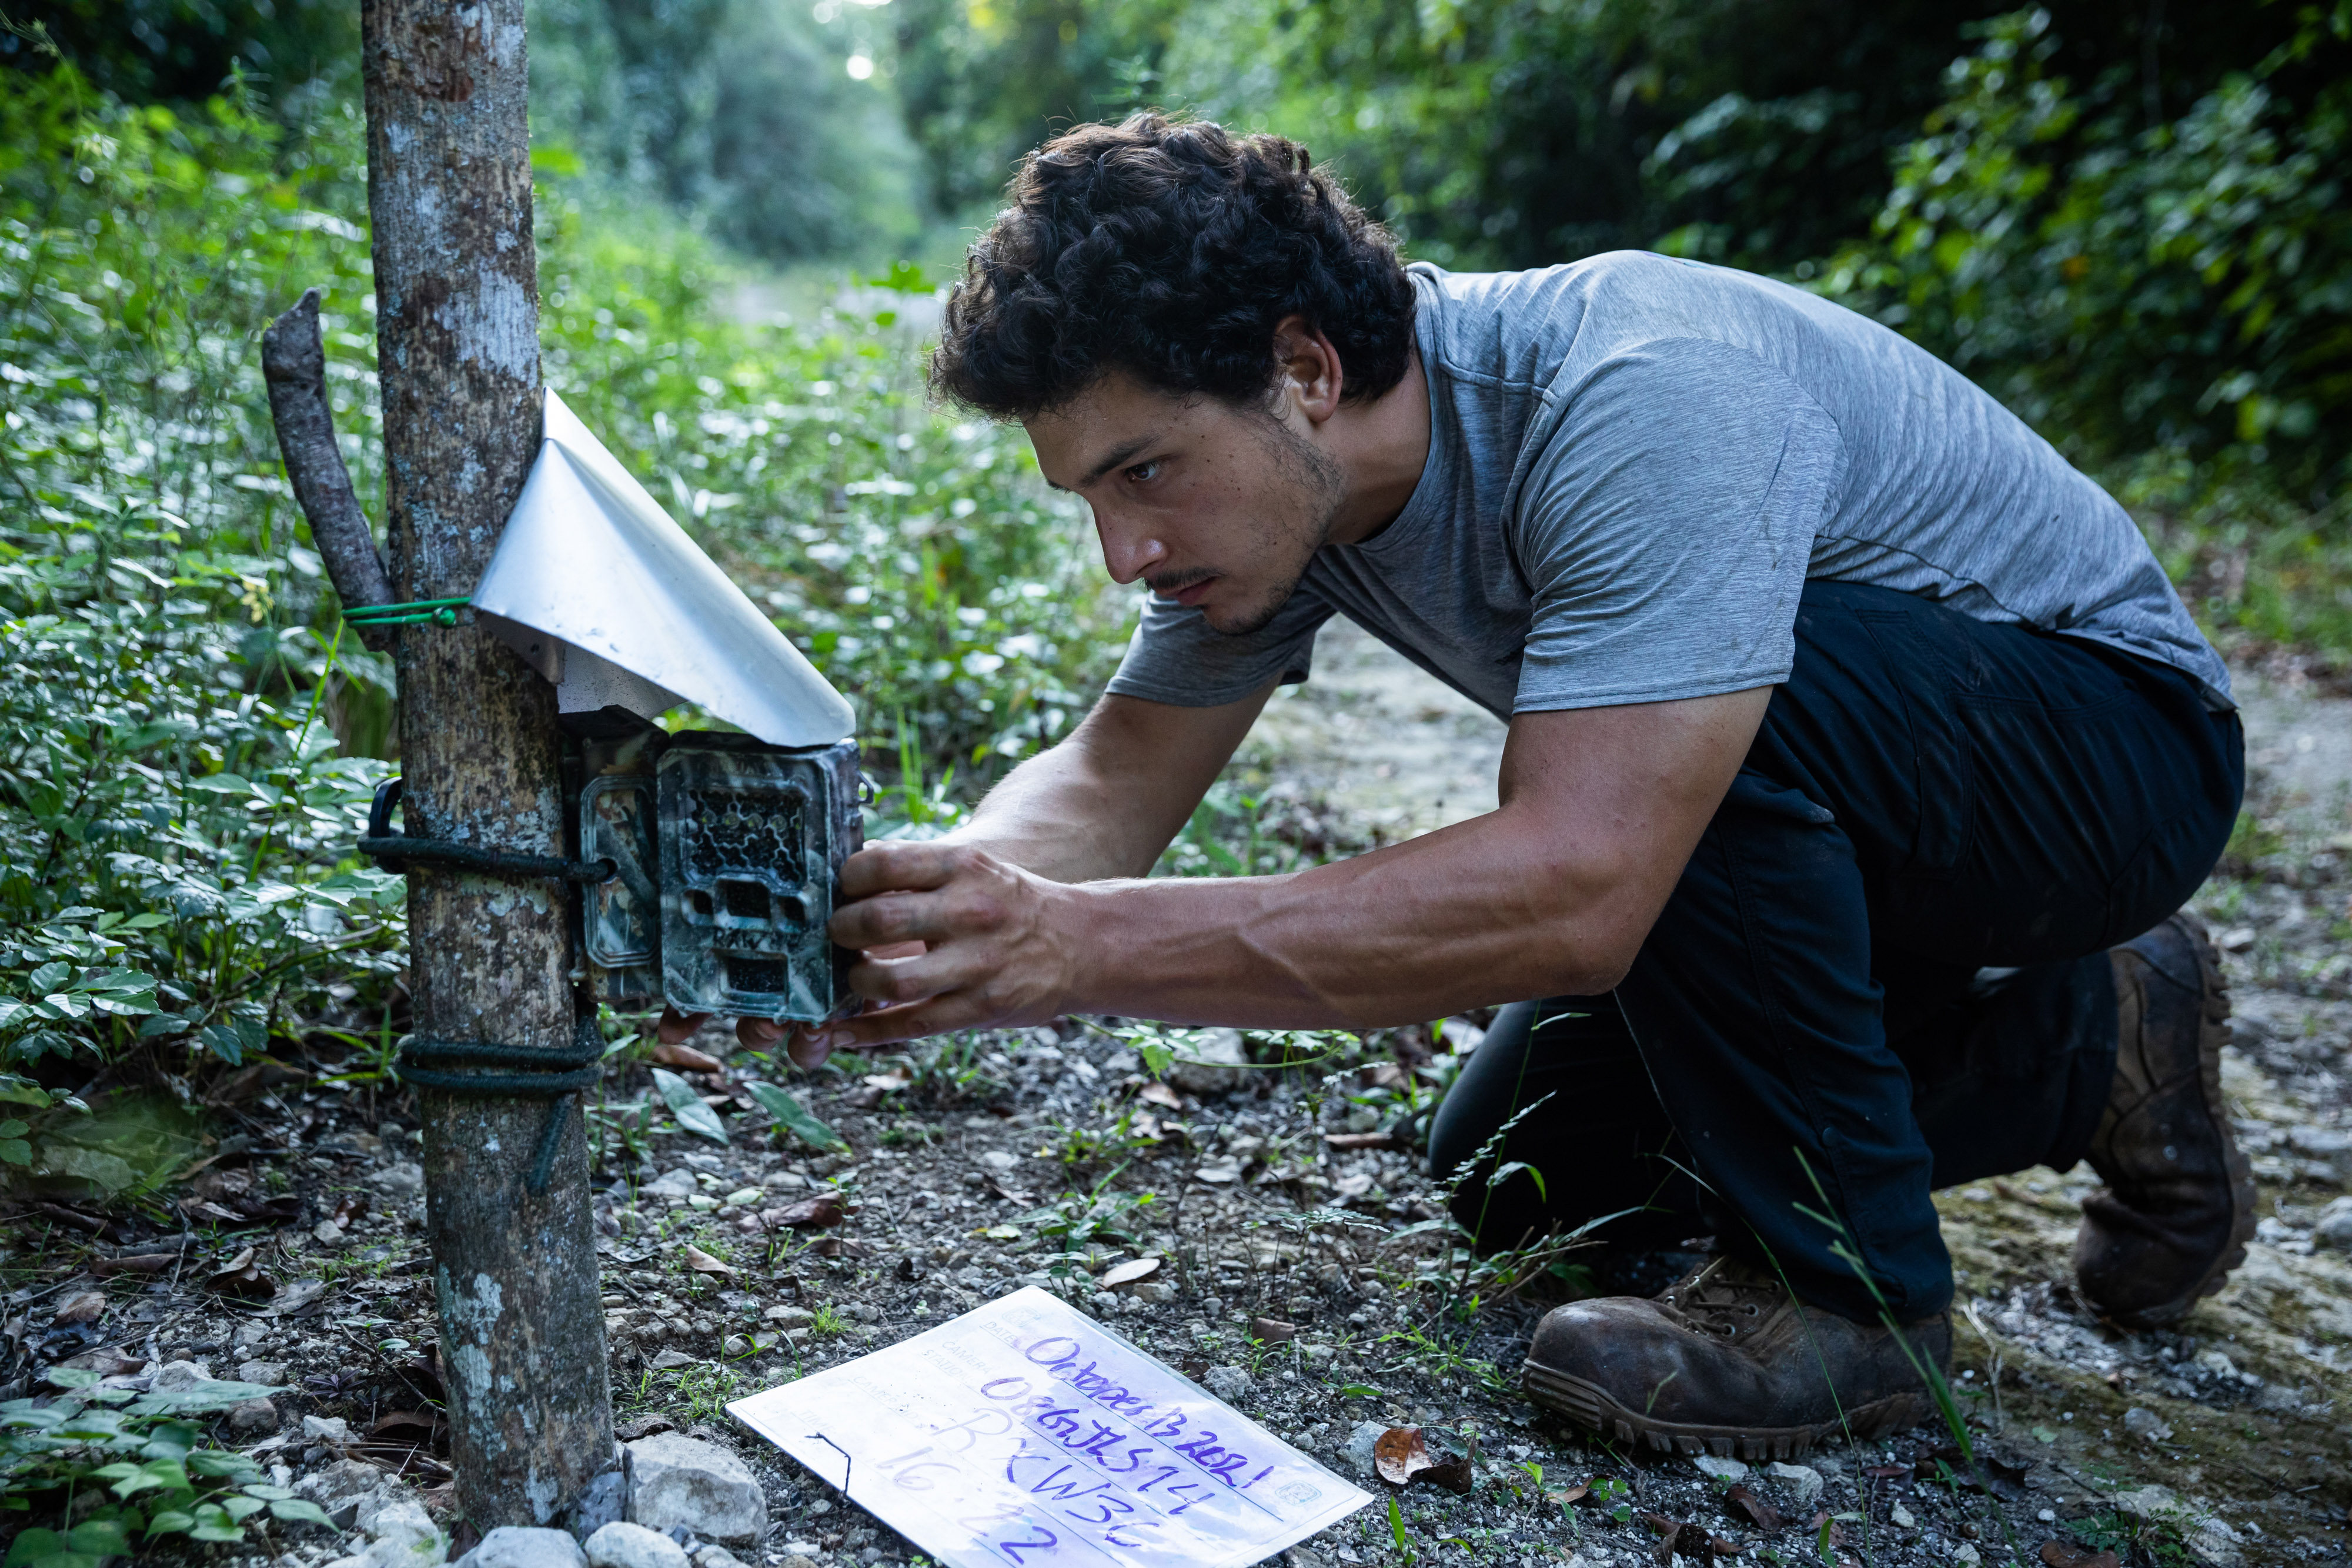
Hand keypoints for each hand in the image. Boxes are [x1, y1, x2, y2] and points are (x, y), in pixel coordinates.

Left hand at [794, 840, 1083, 1058]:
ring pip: (890, 980)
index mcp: (964, 867)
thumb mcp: (974, 868)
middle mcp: (970, 912)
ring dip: (857, 981)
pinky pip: (911, 1023)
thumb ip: (917, 868)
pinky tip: (844, 1030)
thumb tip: (852, 866)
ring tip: (858, 975)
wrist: (1082, 944)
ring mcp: (977, 964)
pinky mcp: (981, 1007)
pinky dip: (869, 1031)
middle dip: (842, 930)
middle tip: (839, 934)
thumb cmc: (1012, 903)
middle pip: (877, 920)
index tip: (842, 890)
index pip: (881, 864)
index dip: (847, 879)